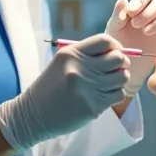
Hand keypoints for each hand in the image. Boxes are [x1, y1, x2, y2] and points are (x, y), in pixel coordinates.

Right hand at [0, 34, 129, 150]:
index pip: (105, 41)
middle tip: (116, 69)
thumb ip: (86, 56)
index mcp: (72, 53)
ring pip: (122, 77)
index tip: (114, 53)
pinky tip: (104, 96)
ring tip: (109, 83)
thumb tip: (117, 53)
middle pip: (118, 58)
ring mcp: (88, 88)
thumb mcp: (61, 63)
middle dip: (122, 62)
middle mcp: (80, 68)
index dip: (115, 46)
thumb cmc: (50, 87)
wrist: (33, 115)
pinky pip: (118, 95)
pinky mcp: (93, 106)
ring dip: (119, 79)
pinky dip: (115, 95)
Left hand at [105, 0, 155, 95]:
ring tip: (144, 31)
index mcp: (139, 4)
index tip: (130, 12)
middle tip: (135, 24)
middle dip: (148, 10)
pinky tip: (150, 33)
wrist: (125, 65)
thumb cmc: (118, 44)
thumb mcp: (114, 28)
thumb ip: (118, 14)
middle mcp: (153, 10)